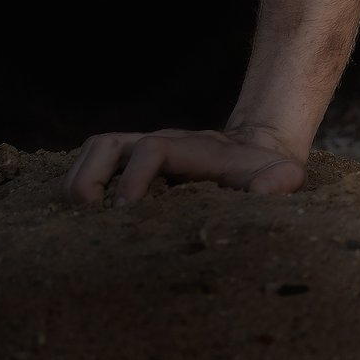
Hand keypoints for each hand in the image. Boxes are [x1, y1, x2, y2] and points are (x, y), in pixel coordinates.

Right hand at [63, 126, 307, 204]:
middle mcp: (162, 144)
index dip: (135, 176)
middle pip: (109, 144)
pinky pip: (96, 162)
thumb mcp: (283, 177)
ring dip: (77, 178)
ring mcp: (144, 151)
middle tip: (87, 214)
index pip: (152, 150)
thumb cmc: (267, 171)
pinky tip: (82, 216)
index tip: (127, 210)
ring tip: (77, 216)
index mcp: (193, 150)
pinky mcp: (134, 164)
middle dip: (90, 176)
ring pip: (96, 150)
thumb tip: (265, 192)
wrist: (259, 152)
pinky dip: (80, 181)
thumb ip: (278, 182)